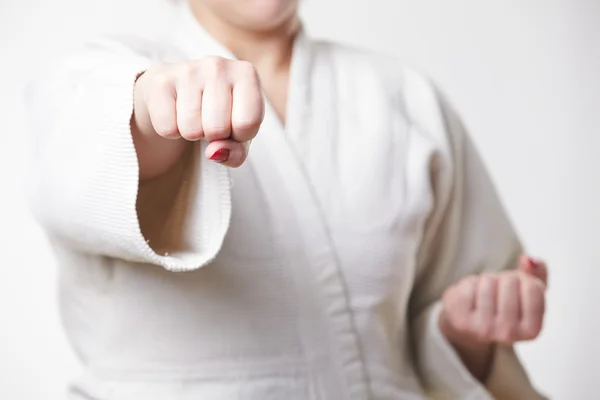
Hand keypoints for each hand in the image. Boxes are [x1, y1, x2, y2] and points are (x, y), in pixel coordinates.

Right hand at [133, 56, 264, 179]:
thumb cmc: (222, 114)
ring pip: (191, 131)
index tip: (235, 125)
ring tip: (195, 116)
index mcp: (246, 74)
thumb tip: (214, 152)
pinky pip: (167, 129)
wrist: (180, 89)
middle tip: (211, 121)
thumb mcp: (239, 135)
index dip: (240, 136)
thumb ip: (237, 152)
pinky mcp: (161, 81)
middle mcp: (218, 66)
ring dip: (193, 134)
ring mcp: (188, 70)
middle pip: (218, 128)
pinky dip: (171, 131)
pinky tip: (177, 113)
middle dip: (214, 136)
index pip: (248, 123)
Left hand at [440, 255, 547, 347]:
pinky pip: (468, 285)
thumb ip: (538, 274)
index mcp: (532, 331)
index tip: (517, 290)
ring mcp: (483, 329)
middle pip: (510, 281)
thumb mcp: (527, 293)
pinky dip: (469, 284)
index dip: (523, 280)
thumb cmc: (503, 306)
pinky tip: (470, 298)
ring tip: (484, 295)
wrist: (469, 325)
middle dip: (503, 279)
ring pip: (488, 281)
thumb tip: (528, 259)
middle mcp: (508, 334)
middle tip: (498, 293)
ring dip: (485, 281)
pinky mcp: (461, 320)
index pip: (533, 287)